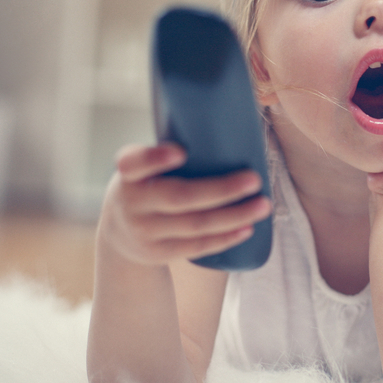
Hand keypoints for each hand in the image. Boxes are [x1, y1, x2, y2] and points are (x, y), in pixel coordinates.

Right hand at [97, 143, 271, 266]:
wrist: (119, 234)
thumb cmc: (146, 185)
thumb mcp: (144, 167)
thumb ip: (169, 154)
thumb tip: (229, 131)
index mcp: (128, 172)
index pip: (134, 162)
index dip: (154, 158)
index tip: (180, 152)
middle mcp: (132, 202)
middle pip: (180, 197)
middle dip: (221, 190)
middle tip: (254, 180)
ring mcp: (144, 231)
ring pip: (195, 224)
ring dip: (234, 216)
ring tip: (262, 206)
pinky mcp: (158, 252)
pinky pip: (196, 246)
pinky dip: (225, 237)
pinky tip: (247, 227)